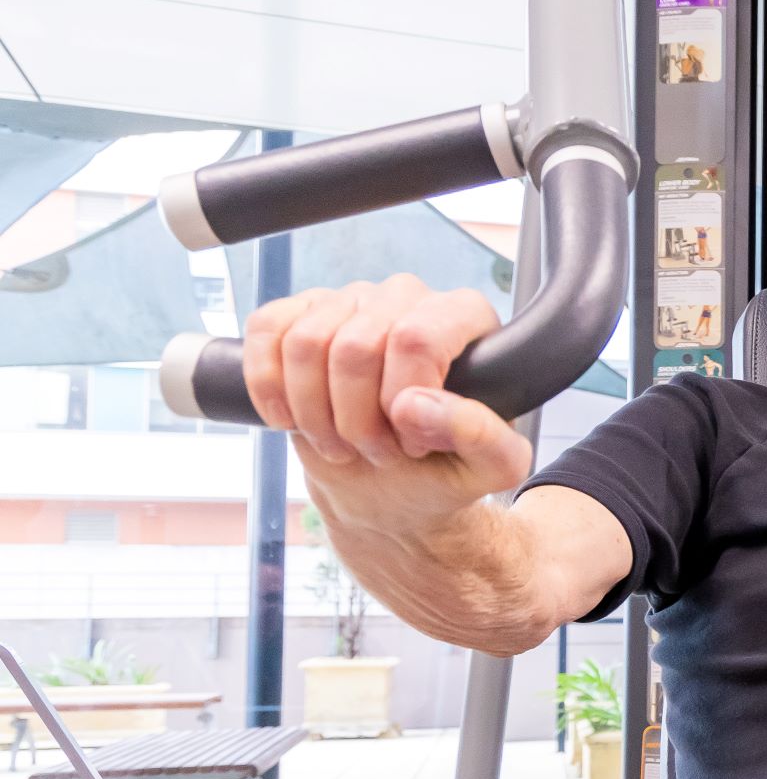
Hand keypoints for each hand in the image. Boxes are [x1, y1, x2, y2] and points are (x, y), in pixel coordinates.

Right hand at [240, 274, 529, 532]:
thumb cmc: (442, 467)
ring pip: (305, 343)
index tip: (413, 442)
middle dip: (357, 421)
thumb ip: (485, 440)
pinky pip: (266, 330)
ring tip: (342, 442)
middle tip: (377, 452)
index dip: (403, 400)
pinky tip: (291, 419)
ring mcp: (350, 299)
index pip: (417, 339)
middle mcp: (409, 295)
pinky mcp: (299, 312)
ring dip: (315, 413)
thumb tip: (415, 407)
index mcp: (465, 316)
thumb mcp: (489, 468)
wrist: (387, 482)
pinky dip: (269, 387)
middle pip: (356, 347)